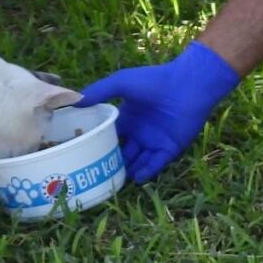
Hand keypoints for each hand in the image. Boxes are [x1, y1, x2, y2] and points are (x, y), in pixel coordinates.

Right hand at [78, 41, 241, 181]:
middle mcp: (139, 132)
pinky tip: (134, 178)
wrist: (188, 84)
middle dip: (110, 163)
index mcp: (128, 118)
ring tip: (112, 181)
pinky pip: (155, 163)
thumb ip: (99, 91)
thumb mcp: (122, 83)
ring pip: (137, 161)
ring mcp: (154, 141)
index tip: (81, 154)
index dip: (97, 144)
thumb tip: (74, 101)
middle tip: (94, 174)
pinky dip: (145, 171)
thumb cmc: (154, 80)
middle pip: (122, 152)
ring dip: (127, 170)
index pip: (109, 136)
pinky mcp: (170, 148)